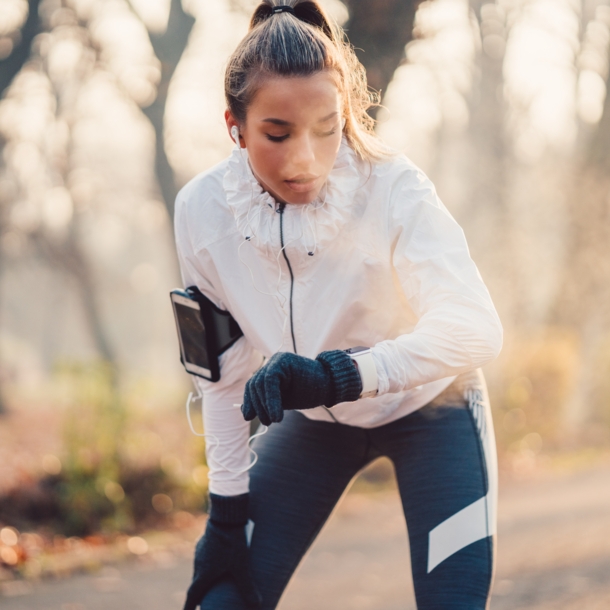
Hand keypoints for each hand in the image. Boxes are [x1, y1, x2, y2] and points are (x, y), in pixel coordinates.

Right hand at [184, 493, 260, 609]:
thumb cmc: (232, 542)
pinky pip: (204, 555)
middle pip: (196, 583)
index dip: (189, 607)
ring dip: (205, 576)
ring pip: (200, 568)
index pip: (193, 595)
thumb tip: (258, 605)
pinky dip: (209, 562)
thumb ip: (247, 586)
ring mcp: (200, 550)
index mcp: (203, 574)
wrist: (225, 515)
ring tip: (213, 580)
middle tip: (204, 600)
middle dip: (200, 593)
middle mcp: (198, 563)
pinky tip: (217, 558)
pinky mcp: (205, 539)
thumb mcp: (242, 566)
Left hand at [241, 350, 361, 425]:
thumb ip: (266, 401)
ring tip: (274, 420)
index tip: (248, 416)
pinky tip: (276, 416)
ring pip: (260, 383)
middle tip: (266, 422)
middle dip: (258, 405)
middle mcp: (272, 362)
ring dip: (264, 405)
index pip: (253, 385)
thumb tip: (245, 411)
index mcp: (271, 370)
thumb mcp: (283, 399)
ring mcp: (277, 359)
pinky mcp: (284, 360)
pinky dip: (271, 400)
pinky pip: (270, 379)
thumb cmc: (308, 391)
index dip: (249, 401)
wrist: (331, 383)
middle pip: (255, 384)